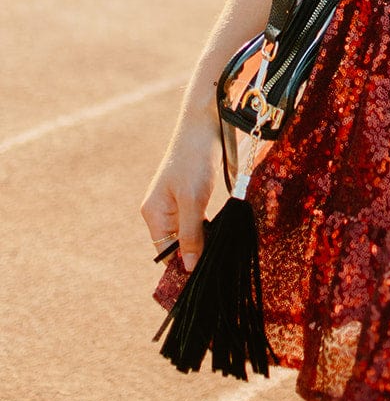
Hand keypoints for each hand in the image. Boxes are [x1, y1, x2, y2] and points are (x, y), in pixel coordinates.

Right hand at [140, 115, 219, 272]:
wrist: (205, 122)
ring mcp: (176, 202)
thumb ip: (190, 234)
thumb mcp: (193, 199)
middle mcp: (161, 210)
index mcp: (154, 214)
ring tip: (224, 251)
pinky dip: (208, 227)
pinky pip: (197, 219)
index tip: (205, 278)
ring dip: (204, 241)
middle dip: (195, 254)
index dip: (182, 266)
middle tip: (220, 264)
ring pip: (189, 232)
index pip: (166, 252)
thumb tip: (188, 267)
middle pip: (177, 244)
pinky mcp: (191, 193)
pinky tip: (223, 232)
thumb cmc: (195, 158)